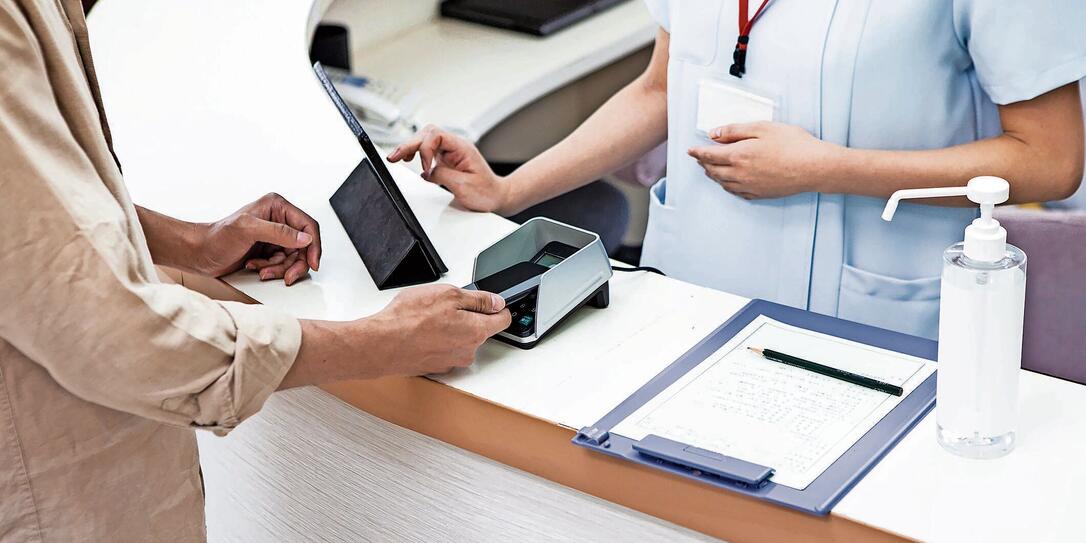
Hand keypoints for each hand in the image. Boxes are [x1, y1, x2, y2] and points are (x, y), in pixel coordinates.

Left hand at [194, 193, 320, 284]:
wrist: (198, 254)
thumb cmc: (216, 238)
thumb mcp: (248, 230)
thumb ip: (279, 232)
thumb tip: (304, 238)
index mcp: (276, 206)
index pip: (307, 225)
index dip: (313, 245)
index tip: (313, 263)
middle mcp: (277, 219)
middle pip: (303, 245)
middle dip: (295, 263)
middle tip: (287, 275)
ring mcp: (273, 236)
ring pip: (294, 258)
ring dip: (280, 268)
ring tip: (262, 270)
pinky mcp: (268, 250)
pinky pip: (282, 264)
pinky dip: (272, 270)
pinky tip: (256, 268)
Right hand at [367, 285, 511, 374]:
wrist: (382, 344)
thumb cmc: (410, 319)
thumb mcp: (448, 295)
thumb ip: (478, 299)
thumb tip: (496, 302)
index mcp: (476, 331)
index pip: (504, 320)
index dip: (498, 307)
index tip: (491, 302)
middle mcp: (467, 351)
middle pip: (480, 330)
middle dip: (468, 317)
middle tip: (446, 306)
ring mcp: (451, 362)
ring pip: (460, 340)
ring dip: (450, 329)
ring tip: (428, 319)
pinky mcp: (435, 367)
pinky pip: (444, 350)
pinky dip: (436, 340)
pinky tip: (421, 331)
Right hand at [386, 125, 510, 212]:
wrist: (497, 197)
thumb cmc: (486, 192)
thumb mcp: (463, 185)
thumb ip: (442, 175)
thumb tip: (426, 172)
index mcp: (462, 148)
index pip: (436, 136)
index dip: (425, 149)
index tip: (424, 167)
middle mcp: (455, 147)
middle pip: (428, 134)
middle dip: (409, 144)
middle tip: (394, 157)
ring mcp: (451, 152)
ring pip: (426, 140)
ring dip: (410, 146)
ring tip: (397, 157)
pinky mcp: (447, 160)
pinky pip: (428, 150)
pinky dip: (416, 154)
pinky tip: (409, 160)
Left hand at [686, 122, 841, 199]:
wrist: (814, 167)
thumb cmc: (793, 144)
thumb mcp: (762, 128)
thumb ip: (735, 131)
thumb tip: (714, 134)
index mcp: (738, 155)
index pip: (709, 155)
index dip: (697, 152)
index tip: (690, 150)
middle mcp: (739, 174)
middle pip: (713, 170)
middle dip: (704, 163)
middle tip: (700, 157)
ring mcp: (749, 186)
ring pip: (723, 183)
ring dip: (714, 175)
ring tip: (711, 169)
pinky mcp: (759, 194)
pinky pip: (736, 192)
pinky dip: (728, 186)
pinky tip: (729, 183)